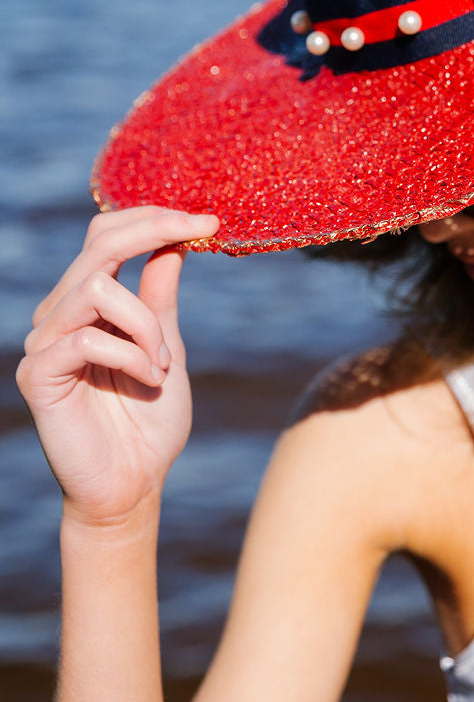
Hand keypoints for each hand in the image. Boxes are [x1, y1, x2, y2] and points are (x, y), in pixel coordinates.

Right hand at [17, 207, 219, 527]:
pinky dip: (130, 354)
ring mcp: (44, 343)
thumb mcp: (167, 346)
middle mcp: (59, 315)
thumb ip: (160, 296)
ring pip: (96, 288)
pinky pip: (86, 338)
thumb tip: (174, 240)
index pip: (106, 236)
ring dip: (146, 322)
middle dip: (155, 230)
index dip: (152, 218)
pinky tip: (145, 380)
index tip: (207, 220)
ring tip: (161, 363)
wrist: (134, 483)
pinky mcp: (38, 375)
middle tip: (202, 231)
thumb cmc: (150, 419)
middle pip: (98, 245)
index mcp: (88, 303)